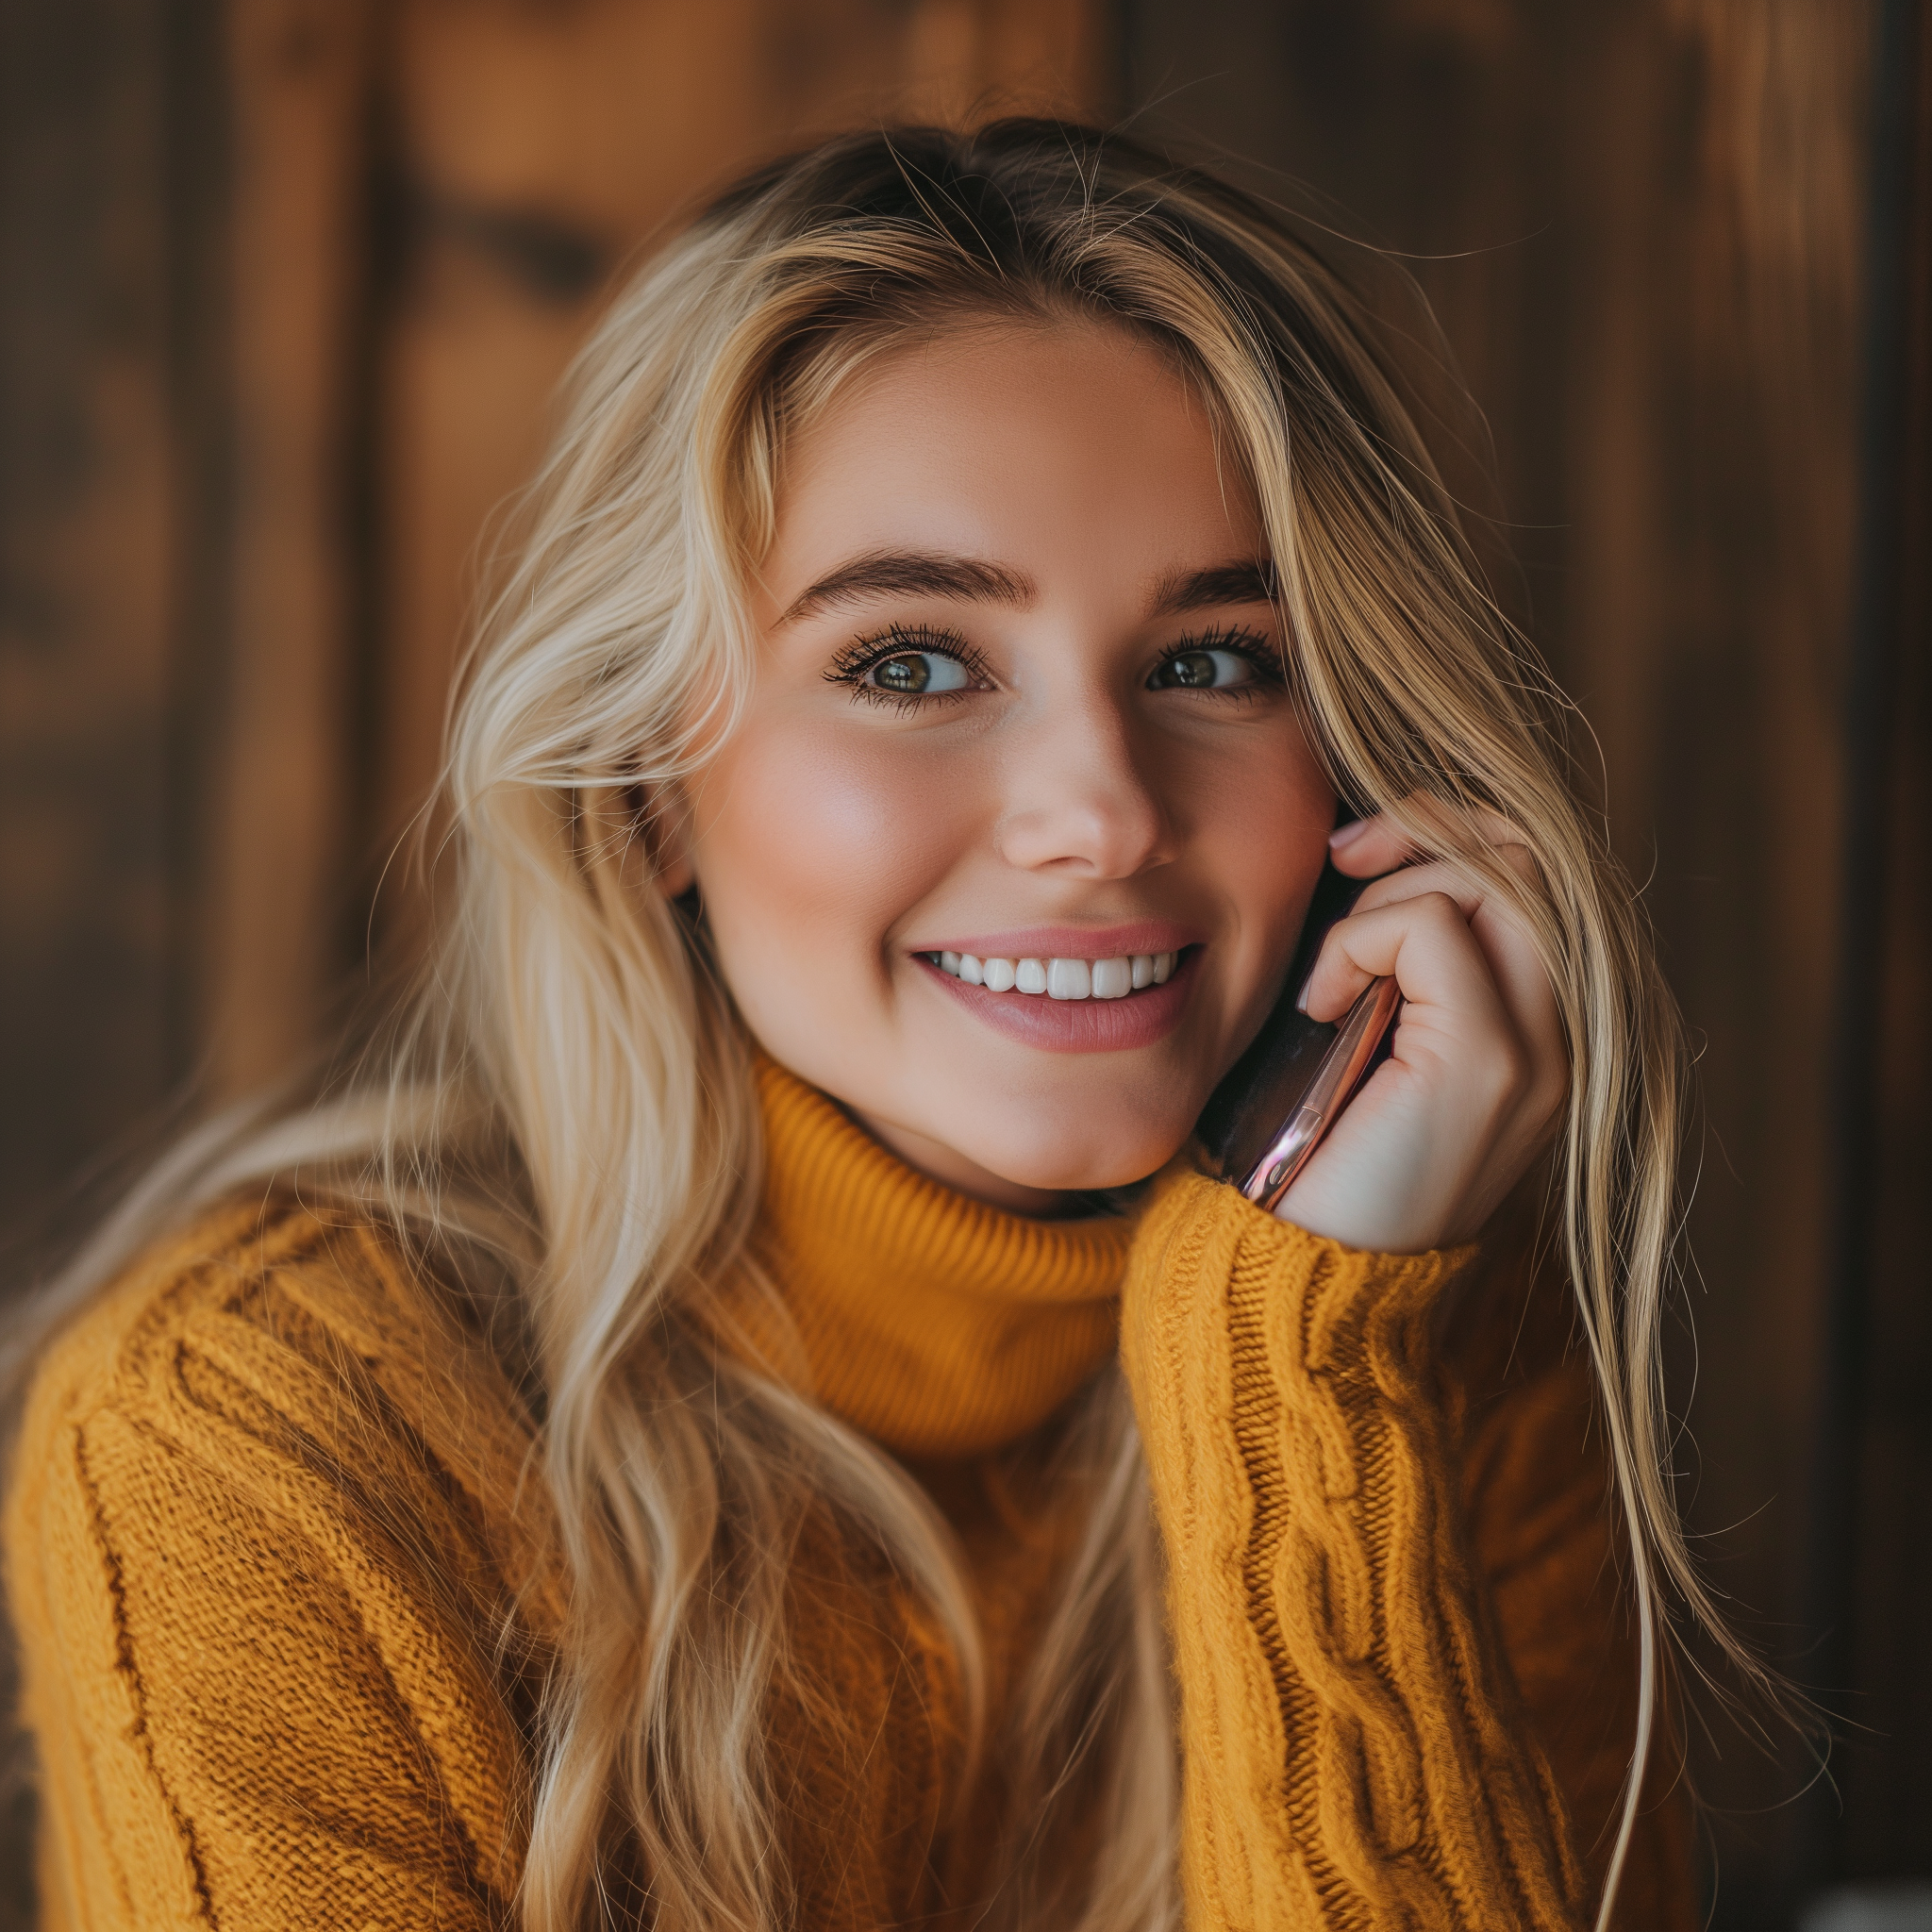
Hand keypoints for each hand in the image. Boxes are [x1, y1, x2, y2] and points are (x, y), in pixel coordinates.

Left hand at [1273, 808, 1568, 1252]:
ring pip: (1497, 875)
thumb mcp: (1368, 1035)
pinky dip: (1360, 942)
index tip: (1356, 853)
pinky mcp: (1491, 1063)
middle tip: (1343, 854)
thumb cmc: (1319, 1153)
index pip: (1536, 875)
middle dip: (1430, 826)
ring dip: (1391, 889)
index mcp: (1541, 1028)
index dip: (1452, 831)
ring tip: (1333, 966)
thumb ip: (1400, 964)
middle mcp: (1563, 1037)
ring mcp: (1540, 1050)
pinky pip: (1431, 928)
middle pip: (1531, 856)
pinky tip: (1323, 1005)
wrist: (1310, 1272)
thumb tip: (1366, 855)